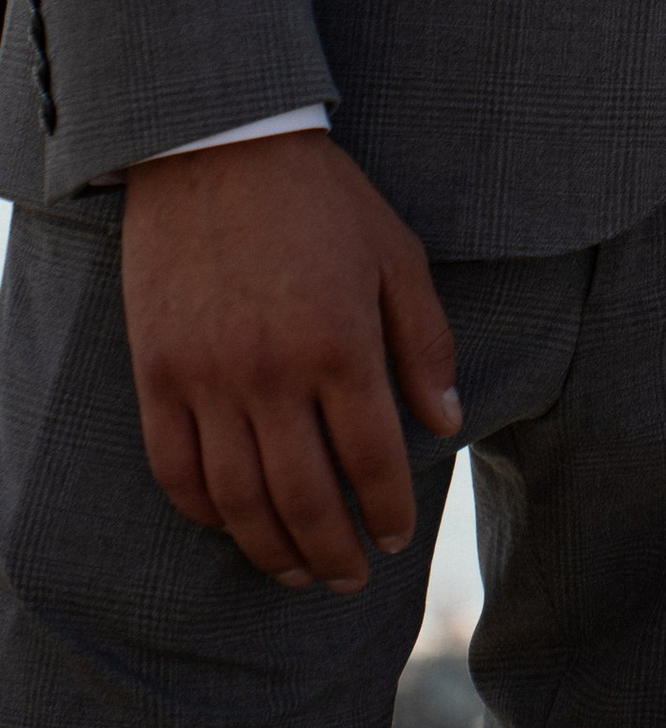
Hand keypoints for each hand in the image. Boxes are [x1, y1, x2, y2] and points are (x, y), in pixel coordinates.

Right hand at [120, 130, 460, 592]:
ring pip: (238, 500)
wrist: (221, 148)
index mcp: (340, 344)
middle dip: (333, 553)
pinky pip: (176, 470)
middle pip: (304, 499)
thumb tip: (446, 422)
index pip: (371, 461)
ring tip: (295, 573)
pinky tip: (231, 525)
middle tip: (348, 579)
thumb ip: (425, 343)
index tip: (398, 537)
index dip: (387, 511)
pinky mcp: (157, 375)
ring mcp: (208, 379)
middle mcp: (272, 374)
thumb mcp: (396, 254)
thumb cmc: (322, 199)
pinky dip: (204, 512)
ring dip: (270, 550)